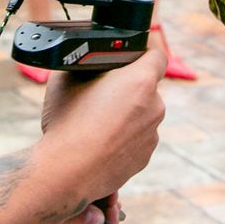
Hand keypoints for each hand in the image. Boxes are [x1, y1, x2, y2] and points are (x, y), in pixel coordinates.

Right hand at [39, 45, 165, 223]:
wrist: (67, 170)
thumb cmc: (67, 121)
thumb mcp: (68, 78)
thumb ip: (87, 65)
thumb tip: (88, 63)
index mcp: (141, 81)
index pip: (157, 55)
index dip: (144, 52)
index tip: (132, 56)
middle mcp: (154, 107)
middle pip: (146, 88)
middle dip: (128, 88)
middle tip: (100, 94)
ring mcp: (152, 135)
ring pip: (141, 115)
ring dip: (126, 115)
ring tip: (95, 124)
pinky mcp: (144, 158)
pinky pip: (136, 139)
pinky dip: (122, 139)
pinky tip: (99, 143)